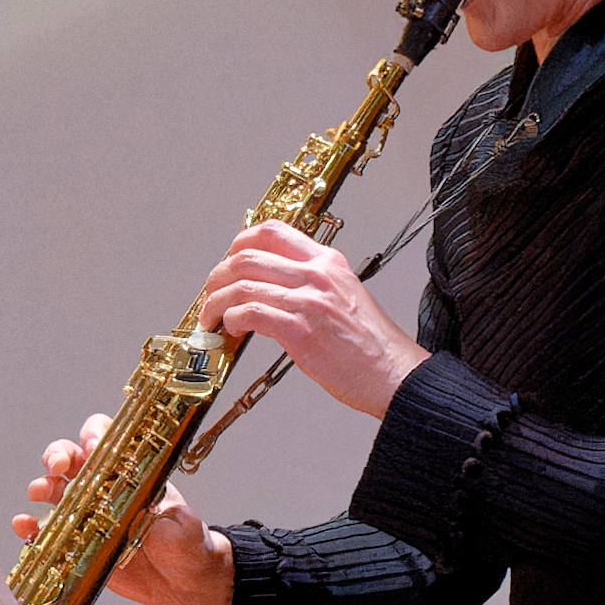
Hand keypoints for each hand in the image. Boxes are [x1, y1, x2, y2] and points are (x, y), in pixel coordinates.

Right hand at [12, 414, 229, 604]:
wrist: (182, 582)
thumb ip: (172, 522)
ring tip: (37, 492)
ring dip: (42, 485)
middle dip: (60, 454)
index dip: (96, 435)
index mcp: (133, 472)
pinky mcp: (76, 542)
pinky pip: (47, 530)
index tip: (92, 447)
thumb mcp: (187, 530)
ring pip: (55, 488)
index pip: (110, 439)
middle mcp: (106, 486)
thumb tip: (152, 520)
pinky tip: (25, 526)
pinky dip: (31, 526)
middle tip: (57, 466)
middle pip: (73, 457)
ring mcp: (88, 513)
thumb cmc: (189, 546)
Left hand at [206, 219, 420, 419]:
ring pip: (242, 284)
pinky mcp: (301, 329)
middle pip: (249, 256)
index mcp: (328, 262)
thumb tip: (269, 288)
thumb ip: (311, 285)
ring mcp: (309, 300)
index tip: (228, 261)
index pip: (274, 231)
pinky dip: (231, 320)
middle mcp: (317, 274)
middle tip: (211, 294)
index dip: (240, 242)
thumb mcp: (344, 296)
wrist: (393, 373)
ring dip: (216, 302)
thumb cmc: (370, 345)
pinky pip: (249, 312)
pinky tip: (232, 331)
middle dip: (218, 276)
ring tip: (212, 318)